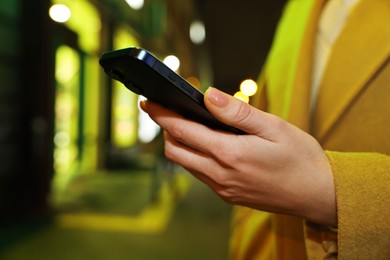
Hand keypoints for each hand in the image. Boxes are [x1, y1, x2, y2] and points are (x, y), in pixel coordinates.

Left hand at [141, 87, 336, 225]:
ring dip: (180, 145)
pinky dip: (194, 158)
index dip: (161, 115)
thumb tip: (208, 96)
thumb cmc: (300, 158)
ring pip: (185, 164)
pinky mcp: (228, 196)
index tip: (147, 103)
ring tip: (188, 126)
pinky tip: (208, 146)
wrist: (318, 194)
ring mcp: (223, 189)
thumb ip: (237, 112)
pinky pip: (200, 175)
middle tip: (169, 112)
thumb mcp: (273, 126)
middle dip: (166, 130)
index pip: (182, 131)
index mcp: (229, 154)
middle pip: (175, 151)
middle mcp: (220, 175)